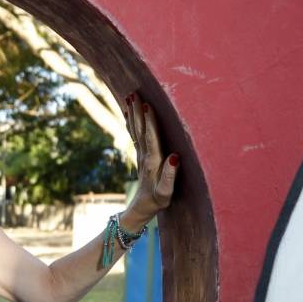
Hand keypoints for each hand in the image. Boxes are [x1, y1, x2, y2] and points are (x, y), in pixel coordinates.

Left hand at [122, 92, 177, 223]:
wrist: (142, 208)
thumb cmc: (158, 201)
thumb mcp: (166, 193)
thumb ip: (170, 176)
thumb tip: (175, 157)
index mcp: (153, 162)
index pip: (151, 138)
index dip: (150, 122)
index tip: (146, 106)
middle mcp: (144, 155)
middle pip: (140, 130)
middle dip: (138, 111)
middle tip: (134, 93)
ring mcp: (141, 154)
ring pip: (135, 130)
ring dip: (132, 113)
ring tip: (129, 96)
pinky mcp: (140, 155)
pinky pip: (134, 135)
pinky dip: (130, 122)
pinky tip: (127, 112)